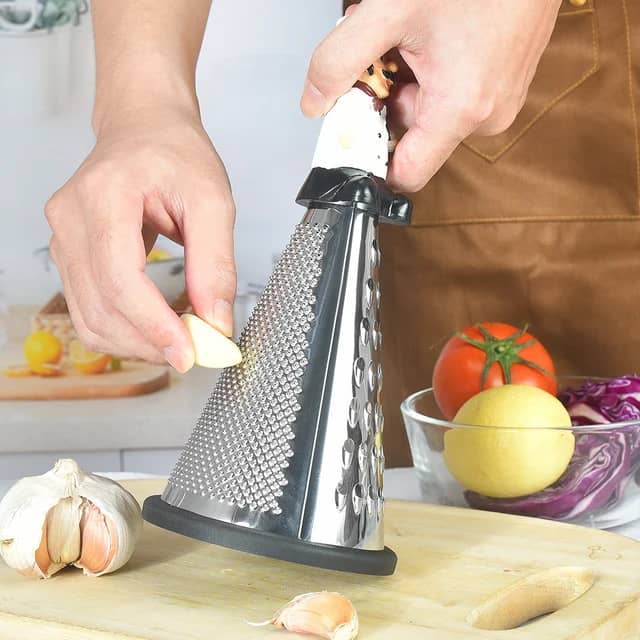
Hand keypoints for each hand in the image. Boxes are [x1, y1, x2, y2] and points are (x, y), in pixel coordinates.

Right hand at [45, 107, 235, 371]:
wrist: (143, 127)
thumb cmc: (175, 152)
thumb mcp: (212, 200)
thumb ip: (215, 262)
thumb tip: (216, 321)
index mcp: (104, 196)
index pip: (121, 278)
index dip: (154, 325)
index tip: (189, 352)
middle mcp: (71, 219)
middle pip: (101, 306)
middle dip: (149, 342)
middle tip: (193, 354)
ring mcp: (62, 238)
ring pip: (89, 317)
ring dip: (135, 343)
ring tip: (177, 344)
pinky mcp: (68, 254)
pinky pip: (87, 308)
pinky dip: (121, 330)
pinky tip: (153, 330)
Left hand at [301, 0, 561, 191]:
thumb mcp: (390, 11)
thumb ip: (340, 60)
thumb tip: (314, 102)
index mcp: (460, 109)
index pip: (405, 174)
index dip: (371, 158)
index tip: (353, 129)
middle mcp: (486, 117)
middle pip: (411, 136)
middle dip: (386, 98)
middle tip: (384, 53)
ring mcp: (498, 102)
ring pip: (430, 113)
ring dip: (407, 80)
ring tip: (409, 36)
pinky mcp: (503, 86)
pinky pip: (452, 97)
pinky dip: (431, 73)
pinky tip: (430, 38)